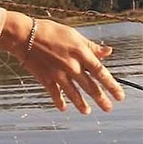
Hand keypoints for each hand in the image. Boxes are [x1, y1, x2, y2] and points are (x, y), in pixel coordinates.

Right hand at [0, 12, 124, 113]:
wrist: (24, 35)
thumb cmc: (49, 31)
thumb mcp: (73, 35)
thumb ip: (91, 46)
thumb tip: (108, 52)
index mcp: (81, 54)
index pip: (100, 72)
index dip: (111, 85)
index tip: (119, 95)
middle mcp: (72, 66)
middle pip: (89, 86)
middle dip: (100, 99)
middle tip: (108, 108)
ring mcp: (58, 74)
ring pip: (73, 93)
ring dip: (81, 104)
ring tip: (87, 112)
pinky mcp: (45, 78)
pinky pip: (54, 93)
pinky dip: (59, 101)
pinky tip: (63, 109)